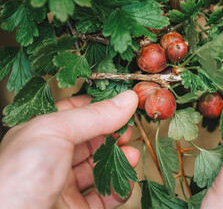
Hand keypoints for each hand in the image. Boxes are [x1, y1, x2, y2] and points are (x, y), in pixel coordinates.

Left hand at [0, 90, 138, 208]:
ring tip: (132, 155)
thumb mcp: (54, 132)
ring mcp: (64, 186)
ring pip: (99, 168)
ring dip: (119, 161)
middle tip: (129, 131)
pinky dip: (119, 189)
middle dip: (113, 134)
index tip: (122, 102)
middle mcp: (51, 159)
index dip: (99, 106)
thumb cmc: (17, 178)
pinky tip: (125, 181)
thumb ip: (93, 115)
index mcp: (39, 135)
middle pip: (91, 141)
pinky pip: (104, 197)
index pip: (74, 113)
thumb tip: (126, 99)